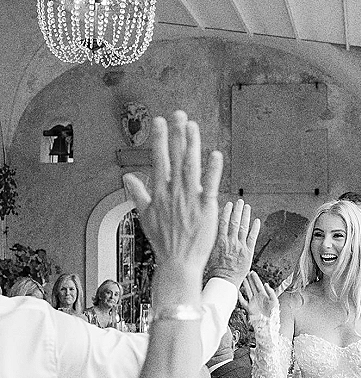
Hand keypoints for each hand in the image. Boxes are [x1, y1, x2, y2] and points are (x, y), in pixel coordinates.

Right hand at [122, 111, 220, 277]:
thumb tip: (128, 178)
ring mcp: (190, 200)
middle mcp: (174, 193)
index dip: (159, 139)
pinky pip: (209, 185)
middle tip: (178, 114)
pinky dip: (212, 170)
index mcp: (160, 194)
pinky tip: (215, 154)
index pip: (159, 160)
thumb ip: (138, 194)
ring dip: (191, 145)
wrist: (178, 263)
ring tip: (192, 126)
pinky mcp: (206, 208)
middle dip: (176, 135)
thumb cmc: (164, 243)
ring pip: (191, 167)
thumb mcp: (146, 217)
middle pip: (175, 158)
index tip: (159, 121)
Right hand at [206, 199, 260, 287]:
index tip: (229, 204)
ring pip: (244, 227)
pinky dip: (255, 228)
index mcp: (220, 241)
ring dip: (246, 216)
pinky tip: (256, 221)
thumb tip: (211, 229)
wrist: (224, 281)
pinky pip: (253, 238)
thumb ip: (212, 240)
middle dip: (238, 210)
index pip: (223, 222)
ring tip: (247, 207)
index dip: (227, 212)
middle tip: (240, 201)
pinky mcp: (248, 253)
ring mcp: (240, 246)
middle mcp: (231, 241)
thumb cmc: (214, 270)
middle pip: (235, 222)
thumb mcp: (208, 253)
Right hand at [240, 271, 278, 322]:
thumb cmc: (273, 315)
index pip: (259, 285)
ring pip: (247, 291)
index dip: (255, 278)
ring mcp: (253, 302)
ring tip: (241, 278)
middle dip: (249, 280)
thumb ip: (271, 292)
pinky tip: (237, 291)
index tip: (252, 272)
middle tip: (245, 272)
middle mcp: (258, 298)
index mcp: (264, 296)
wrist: (268, 325)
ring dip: (244, 285)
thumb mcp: (275, 301)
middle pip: (252, 286)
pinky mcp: (249, 308)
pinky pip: (243, 301)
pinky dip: (239, 296)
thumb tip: (266, 284)